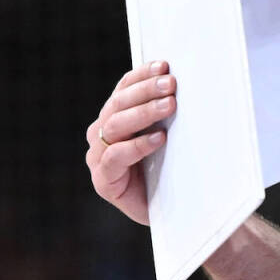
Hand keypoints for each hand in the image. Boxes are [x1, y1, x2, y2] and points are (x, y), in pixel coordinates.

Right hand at [85, 61, 173, 225]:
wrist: (172, 215)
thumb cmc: (169, 170)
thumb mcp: (165, 134)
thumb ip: (164, 112)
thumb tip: (182, 79)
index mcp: (113, 117)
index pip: (123, 89)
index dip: (141, 75)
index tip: (164, 64)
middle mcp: (100, 134)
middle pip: (118, 104)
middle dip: (146, 90)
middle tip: (171, 84)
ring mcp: (98, 157)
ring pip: (115, 125)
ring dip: (144, 112)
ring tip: (170, 105)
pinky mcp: (103, 180)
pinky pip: (115, 157)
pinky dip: (137, 145)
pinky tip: (159, 138)